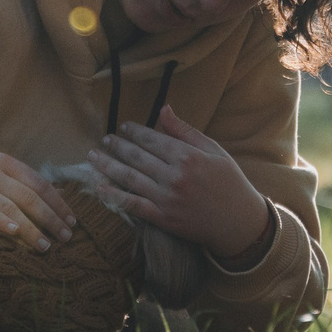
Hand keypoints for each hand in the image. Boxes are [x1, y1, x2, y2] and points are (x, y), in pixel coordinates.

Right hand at [0, 153, 77, 251]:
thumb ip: (20, 182)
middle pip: (29, 196)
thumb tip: (57, 200)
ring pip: (10, 207)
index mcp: (4, 162)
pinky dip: (1, 222)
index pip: (39, 183)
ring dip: (31, 228)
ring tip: (46, 246)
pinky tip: (15, 233)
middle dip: (51, 218)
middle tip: (66, 237)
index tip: (72, 220)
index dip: (58, 203)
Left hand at [85, 116, 270, 261]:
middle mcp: (174, 177)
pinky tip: (99, 187)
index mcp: (188, 157)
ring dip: (108, 166)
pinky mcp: (163, 218)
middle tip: (105, 139)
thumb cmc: (229, 182)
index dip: (135, 132)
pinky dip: (114, 196)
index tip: (123, 127)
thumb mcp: (213, 150)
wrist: (238, 222)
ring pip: (130, 179)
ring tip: (93, 156)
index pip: (153, 140)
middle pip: (137, 157)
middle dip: (118, 146)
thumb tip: (163, 109)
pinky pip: (133, 205)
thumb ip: (185, 131)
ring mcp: (166, 199)